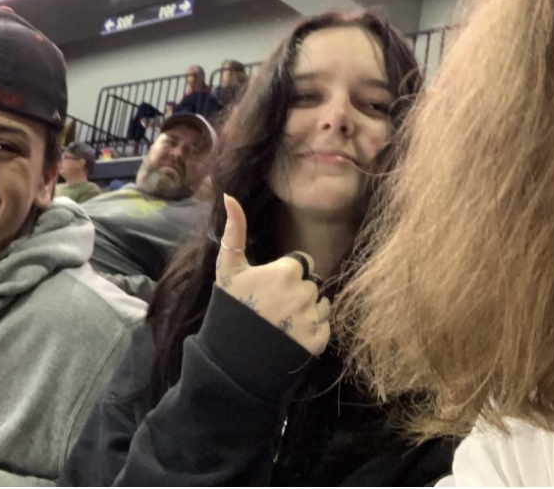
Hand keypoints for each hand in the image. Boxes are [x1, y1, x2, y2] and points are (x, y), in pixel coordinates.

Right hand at [216, 194, 331, 355]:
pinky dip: (312, 331)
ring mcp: (313, 318)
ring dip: (308, 310)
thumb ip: (234, 231)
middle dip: (297, 292)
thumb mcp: (228, 269)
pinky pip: (325, 326)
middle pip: (311, 284)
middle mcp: (304, 292)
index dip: (286, 274)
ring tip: (283, 322)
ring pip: (321, 304)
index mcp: (286, 271)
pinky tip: (291, 336)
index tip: (269, 288)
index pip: (300, 264)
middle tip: (274, 307)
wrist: (232, 357)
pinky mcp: (319, 340)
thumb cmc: (229, 308)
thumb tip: (230, 196)